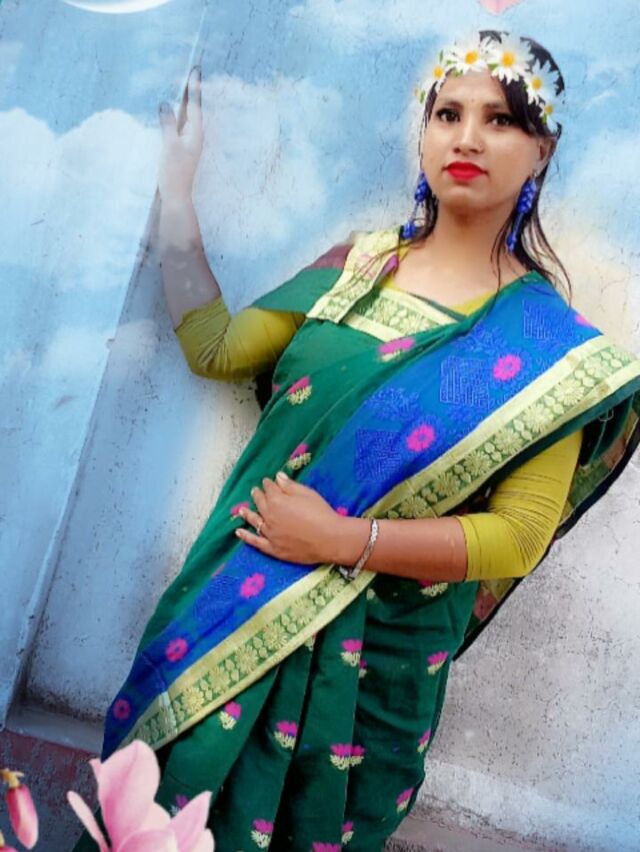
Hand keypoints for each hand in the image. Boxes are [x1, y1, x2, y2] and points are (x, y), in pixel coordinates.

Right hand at [157, 65, 203, 202]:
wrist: (175, 196)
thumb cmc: (174, 172)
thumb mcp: (170, 146)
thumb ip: (168, 123)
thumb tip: (164, 103)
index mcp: (195, 133)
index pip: (195, 105)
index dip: (195, 87)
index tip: (196, 69)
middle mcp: (194, 136)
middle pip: (193, 108)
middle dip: (191, 90)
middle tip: (191, 70)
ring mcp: (187, 142)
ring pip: (186, 115)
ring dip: (183, 100)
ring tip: (181, 84)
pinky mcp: (179, 147)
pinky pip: (178, 124)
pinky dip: (175, 113)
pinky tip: (170, 109)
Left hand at [235, 472, 345, 563]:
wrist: (329, 539)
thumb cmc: (321, 513)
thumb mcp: (307, 494)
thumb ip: (289, 486)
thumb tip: (277, 477)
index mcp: (277, 500)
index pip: (269, 489)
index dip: (268, 484)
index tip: (268, 481)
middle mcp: (269, 516)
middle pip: (260, 503)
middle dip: (258, 495)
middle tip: (256, 491)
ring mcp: (270, 533)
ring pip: (255, 521)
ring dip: (248, 514)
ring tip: (242, 509)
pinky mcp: (273, 548)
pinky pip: (255, 542)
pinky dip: (246, 536)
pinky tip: (238, 532)